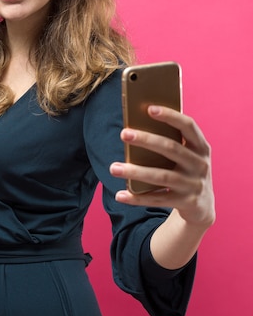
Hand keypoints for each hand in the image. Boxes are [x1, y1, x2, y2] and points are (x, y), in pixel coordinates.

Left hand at [110, 105, 214, 228]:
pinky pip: (157, 199)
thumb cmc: (185, 171)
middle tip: (123, 133)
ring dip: (135, 171)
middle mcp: (200, 164)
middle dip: (146, 140)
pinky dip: (137, 198)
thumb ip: (170, 142)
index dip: (170, 116)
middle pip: (171, 148)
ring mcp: (194, 185)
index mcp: (201, 147)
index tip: (149, 108)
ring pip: (161, 176)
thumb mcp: (186, 155)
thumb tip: (136, 128)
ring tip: (113, 167)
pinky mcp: (186, 203)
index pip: (188, 126)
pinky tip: (120, 195)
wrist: (203, 207)